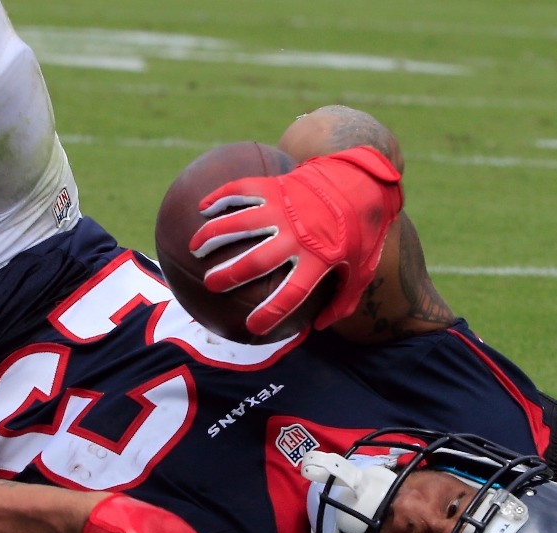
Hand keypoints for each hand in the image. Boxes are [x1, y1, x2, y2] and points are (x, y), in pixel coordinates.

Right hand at [189, 146, 403, 334]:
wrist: (362, 180)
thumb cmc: (361, 231)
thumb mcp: (361, 270)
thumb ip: (342, 302)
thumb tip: (317, 327)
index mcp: (319, 259)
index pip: (290, 294)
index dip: (269, 314)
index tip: (250, 327)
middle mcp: (297, 235)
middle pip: (255, 261)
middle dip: (228, 276)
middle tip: (210, 284)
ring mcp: (283, 208)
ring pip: (239, 224)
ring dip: (212, 236)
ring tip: (194, 248)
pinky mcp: (275, 186)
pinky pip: (240, 190)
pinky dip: (219, 198)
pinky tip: (202, 208)